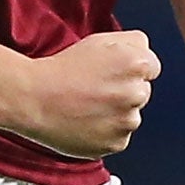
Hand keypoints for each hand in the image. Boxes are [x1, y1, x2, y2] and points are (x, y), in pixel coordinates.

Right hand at [5, 30, 160, 158]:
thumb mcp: (98, 41)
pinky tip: (85, 121)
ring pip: (131, 116)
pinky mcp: (116, 144)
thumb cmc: (61, 68)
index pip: (151, 67)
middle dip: (125, 90)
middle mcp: (137, 93)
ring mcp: (127, 122)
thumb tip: (146, 52)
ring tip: (86, 106)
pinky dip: (106, 132)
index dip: (129, 67)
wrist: (33, 99)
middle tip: (94, 88)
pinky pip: (119, 136)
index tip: (111, 71)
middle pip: (142, 91)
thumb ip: (132, 42)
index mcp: (136, 64)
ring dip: (116, 113)